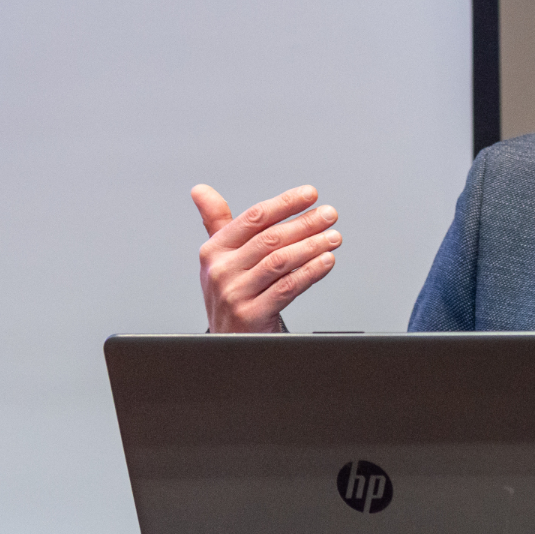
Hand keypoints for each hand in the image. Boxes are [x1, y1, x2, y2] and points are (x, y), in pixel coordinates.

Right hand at [191, 183, 341, 332]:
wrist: (226, 343)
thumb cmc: (230, 293)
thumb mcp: (218, 258)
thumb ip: (216, 222)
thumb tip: (200, 190)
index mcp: (213, 251)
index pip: (254, 218)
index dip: (285, 203)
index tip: (310, 194)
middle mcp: (221, 271)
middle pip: (271, 238)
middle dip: (305, 223)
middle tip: (330, 214)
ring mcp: (235, 294)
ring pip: (280, 261)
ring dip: (312, 246)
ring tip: (334, 237)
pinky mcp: (251, 315)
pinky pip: (287, 288)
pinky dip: (310, 272)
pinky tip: (326, 261)